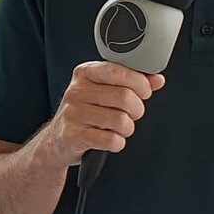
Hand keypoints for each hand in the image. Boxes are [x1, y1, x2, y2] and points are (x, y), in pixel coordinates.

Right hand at [38, 61, 164, 167]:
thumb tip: (157, 79)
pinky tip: (110, 139)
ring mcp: (73, 114)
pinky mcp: (73, 136)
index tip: (144, 92)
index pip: (118, 71)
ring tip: (121, 128)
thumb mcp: (103, 90)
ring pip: (120, 120)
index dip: (139, 83)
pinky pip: (110, 140)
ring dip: (127, 128)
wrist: (57, 140)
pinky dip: (117, 142)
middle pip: (124, 97)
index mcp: (85, 72)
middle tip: (133, 114)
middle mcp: (76, 91)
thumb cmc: (86, 111)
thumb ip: (131, 82)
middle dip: (137, 109)